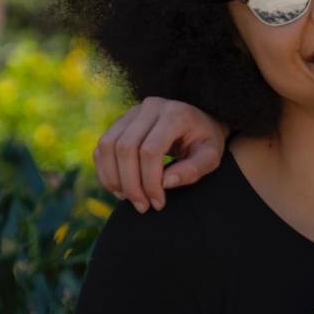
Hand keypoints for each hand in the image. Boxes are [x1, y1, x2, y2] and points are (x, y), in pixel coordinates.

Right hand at [93, 97, 226, 211]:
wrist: (199, 122)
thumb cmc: (206, 142)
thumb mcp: (211, 157)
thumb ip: (193, 170)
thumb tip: (165, 183)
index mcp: (175, 114)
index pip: (150, 150)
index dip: (150, 181)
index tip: (158, 203)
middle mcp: (149, 107)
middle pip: (125, 148)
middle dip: (131, 184)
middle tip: (142, 206)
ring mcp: (131, 112)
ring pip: (108, 145)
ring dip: (114, 178)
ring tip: (128, 199)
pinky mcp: (120, 121)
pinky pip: (102, 146)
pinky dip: (105, 170)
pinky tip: (119, 188)